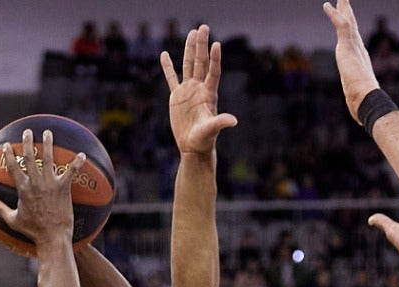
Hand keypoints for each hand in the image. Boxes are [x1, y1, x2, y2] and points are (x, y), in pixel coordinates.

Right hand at [0, 128, 78, 250]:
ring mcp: (50, 184)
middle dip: (28, 142)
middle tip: (27, 132)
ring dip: (48, 144)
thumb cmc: (33, 231)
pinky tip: (82, 154)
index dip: (9, 155)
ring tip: (48, 132)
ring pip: (48, 159)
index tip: (8, 145)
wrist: (52, 237)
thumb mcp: (13, 220)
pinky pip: (71, 172)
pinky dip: (77, 163)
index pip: (13, 167)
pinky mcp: (64, 188)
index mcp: (23, 189)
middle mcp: (36, 183)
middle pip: (30, 158)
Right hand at [160, 26, 237, 155]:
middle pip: (201, 62)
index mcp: (209, 94)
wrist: (193, 147)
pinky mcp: (177, 96)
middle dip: (201, 45)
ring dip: (189, 49)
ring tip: (191, 33)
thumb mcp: (212, 130)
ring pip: (188, 65)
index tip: (216, 44)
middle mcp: (199, 88)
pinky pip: (172, 78)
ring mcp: (188, 91)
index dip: (215, 59)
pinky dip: (168, 66)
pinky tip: (164, 54)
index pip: (213, 72)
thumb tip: (233, 121)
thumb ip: (221, 123)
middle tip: (203, 27)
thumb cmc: (205, 140)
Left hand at [323, 0, 380, 115]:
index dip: (350, 30)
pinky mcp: (347, 47)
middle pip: (351, 26)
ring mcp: (353, 47)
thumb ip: (357, 104)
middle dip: (347, 12)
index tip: (348, 21)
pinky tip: (326, 6)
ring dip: (342, 7)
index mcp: (359, 59)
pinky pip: (340, 25)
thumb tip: (361, 119)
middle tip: (344, 0)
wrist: (367, 101)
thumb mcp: (357, 102)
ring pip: (347, 21)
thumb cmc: (364, 105)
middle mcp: (358, 49)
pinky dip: (333, 15)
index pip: (354, 40)